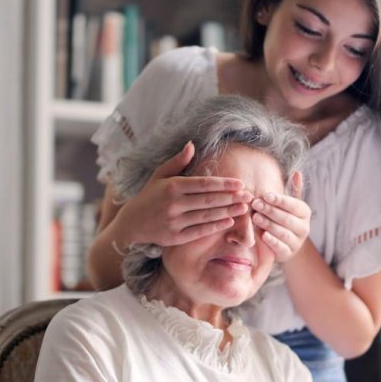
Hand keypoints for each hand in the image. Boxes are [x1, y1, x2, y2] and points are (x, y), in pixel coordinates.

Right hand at [119, 142, 252, 246]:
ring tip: (244, 208)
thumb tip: (192, 144)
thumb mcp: (159, 175)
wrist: (131, 223)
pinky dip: (216, 227)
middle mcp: (173, 204)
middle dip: (231, 198)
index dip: (224, 184)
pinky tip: (229, 222)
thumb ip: (178, 161)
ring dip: (228, 212)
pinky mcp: (175, 237)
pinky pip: (200, 231)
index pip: (204, 184)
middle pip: (209, 200)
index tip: (240, 183)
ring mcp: (174, 222)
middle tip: (248, 195)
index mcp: (172, 186)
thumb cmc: (149, 196)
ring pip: (207, 216)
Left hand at [250, 171, 311, 261]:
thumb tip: (297, 172)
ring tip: (255, 217)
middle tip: (255, 204)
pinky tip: (263, 235)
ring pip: (283, 232)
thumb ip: (293, 189)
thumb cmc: (284, 217)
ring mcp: (297, 242)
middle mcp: (304, 227)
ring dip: (268, 224)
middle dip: (270, 210)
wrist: (287, 243)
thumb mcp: (290, 204)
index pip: (293, 205)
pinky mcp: (288, 254)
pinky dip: (272, 242)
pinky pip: (281, 248)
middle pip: (286, 218)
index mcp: (304, 212)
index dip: (279, 200)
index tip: (265, 195)